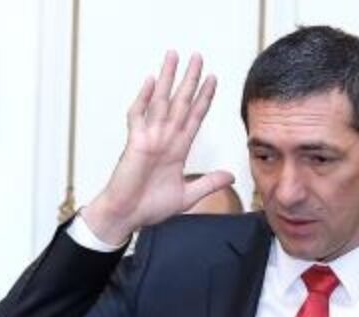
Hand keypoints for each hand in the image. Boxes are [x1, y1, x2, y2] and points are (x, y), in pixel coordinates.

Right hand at [80, 51, 233, 244]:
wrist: (126, 217)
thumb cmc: (149, 207)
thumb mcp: (187, 195)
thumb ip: (208, 183)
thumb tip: (231, 176)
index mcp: (177, 149)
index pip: (194, 117)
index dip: (204, 98)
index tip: (213, 79)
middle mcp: (165, 139)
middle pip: (180, 102)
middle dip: (189, 79)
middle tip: (197, 56)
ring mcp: (149, 139)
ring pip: (161, 102)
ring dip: (168, 79)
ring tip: (173, 56)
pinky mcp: (134, 143)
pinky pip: (138, 116)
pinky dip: (144, 99)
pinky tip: (151, 82)